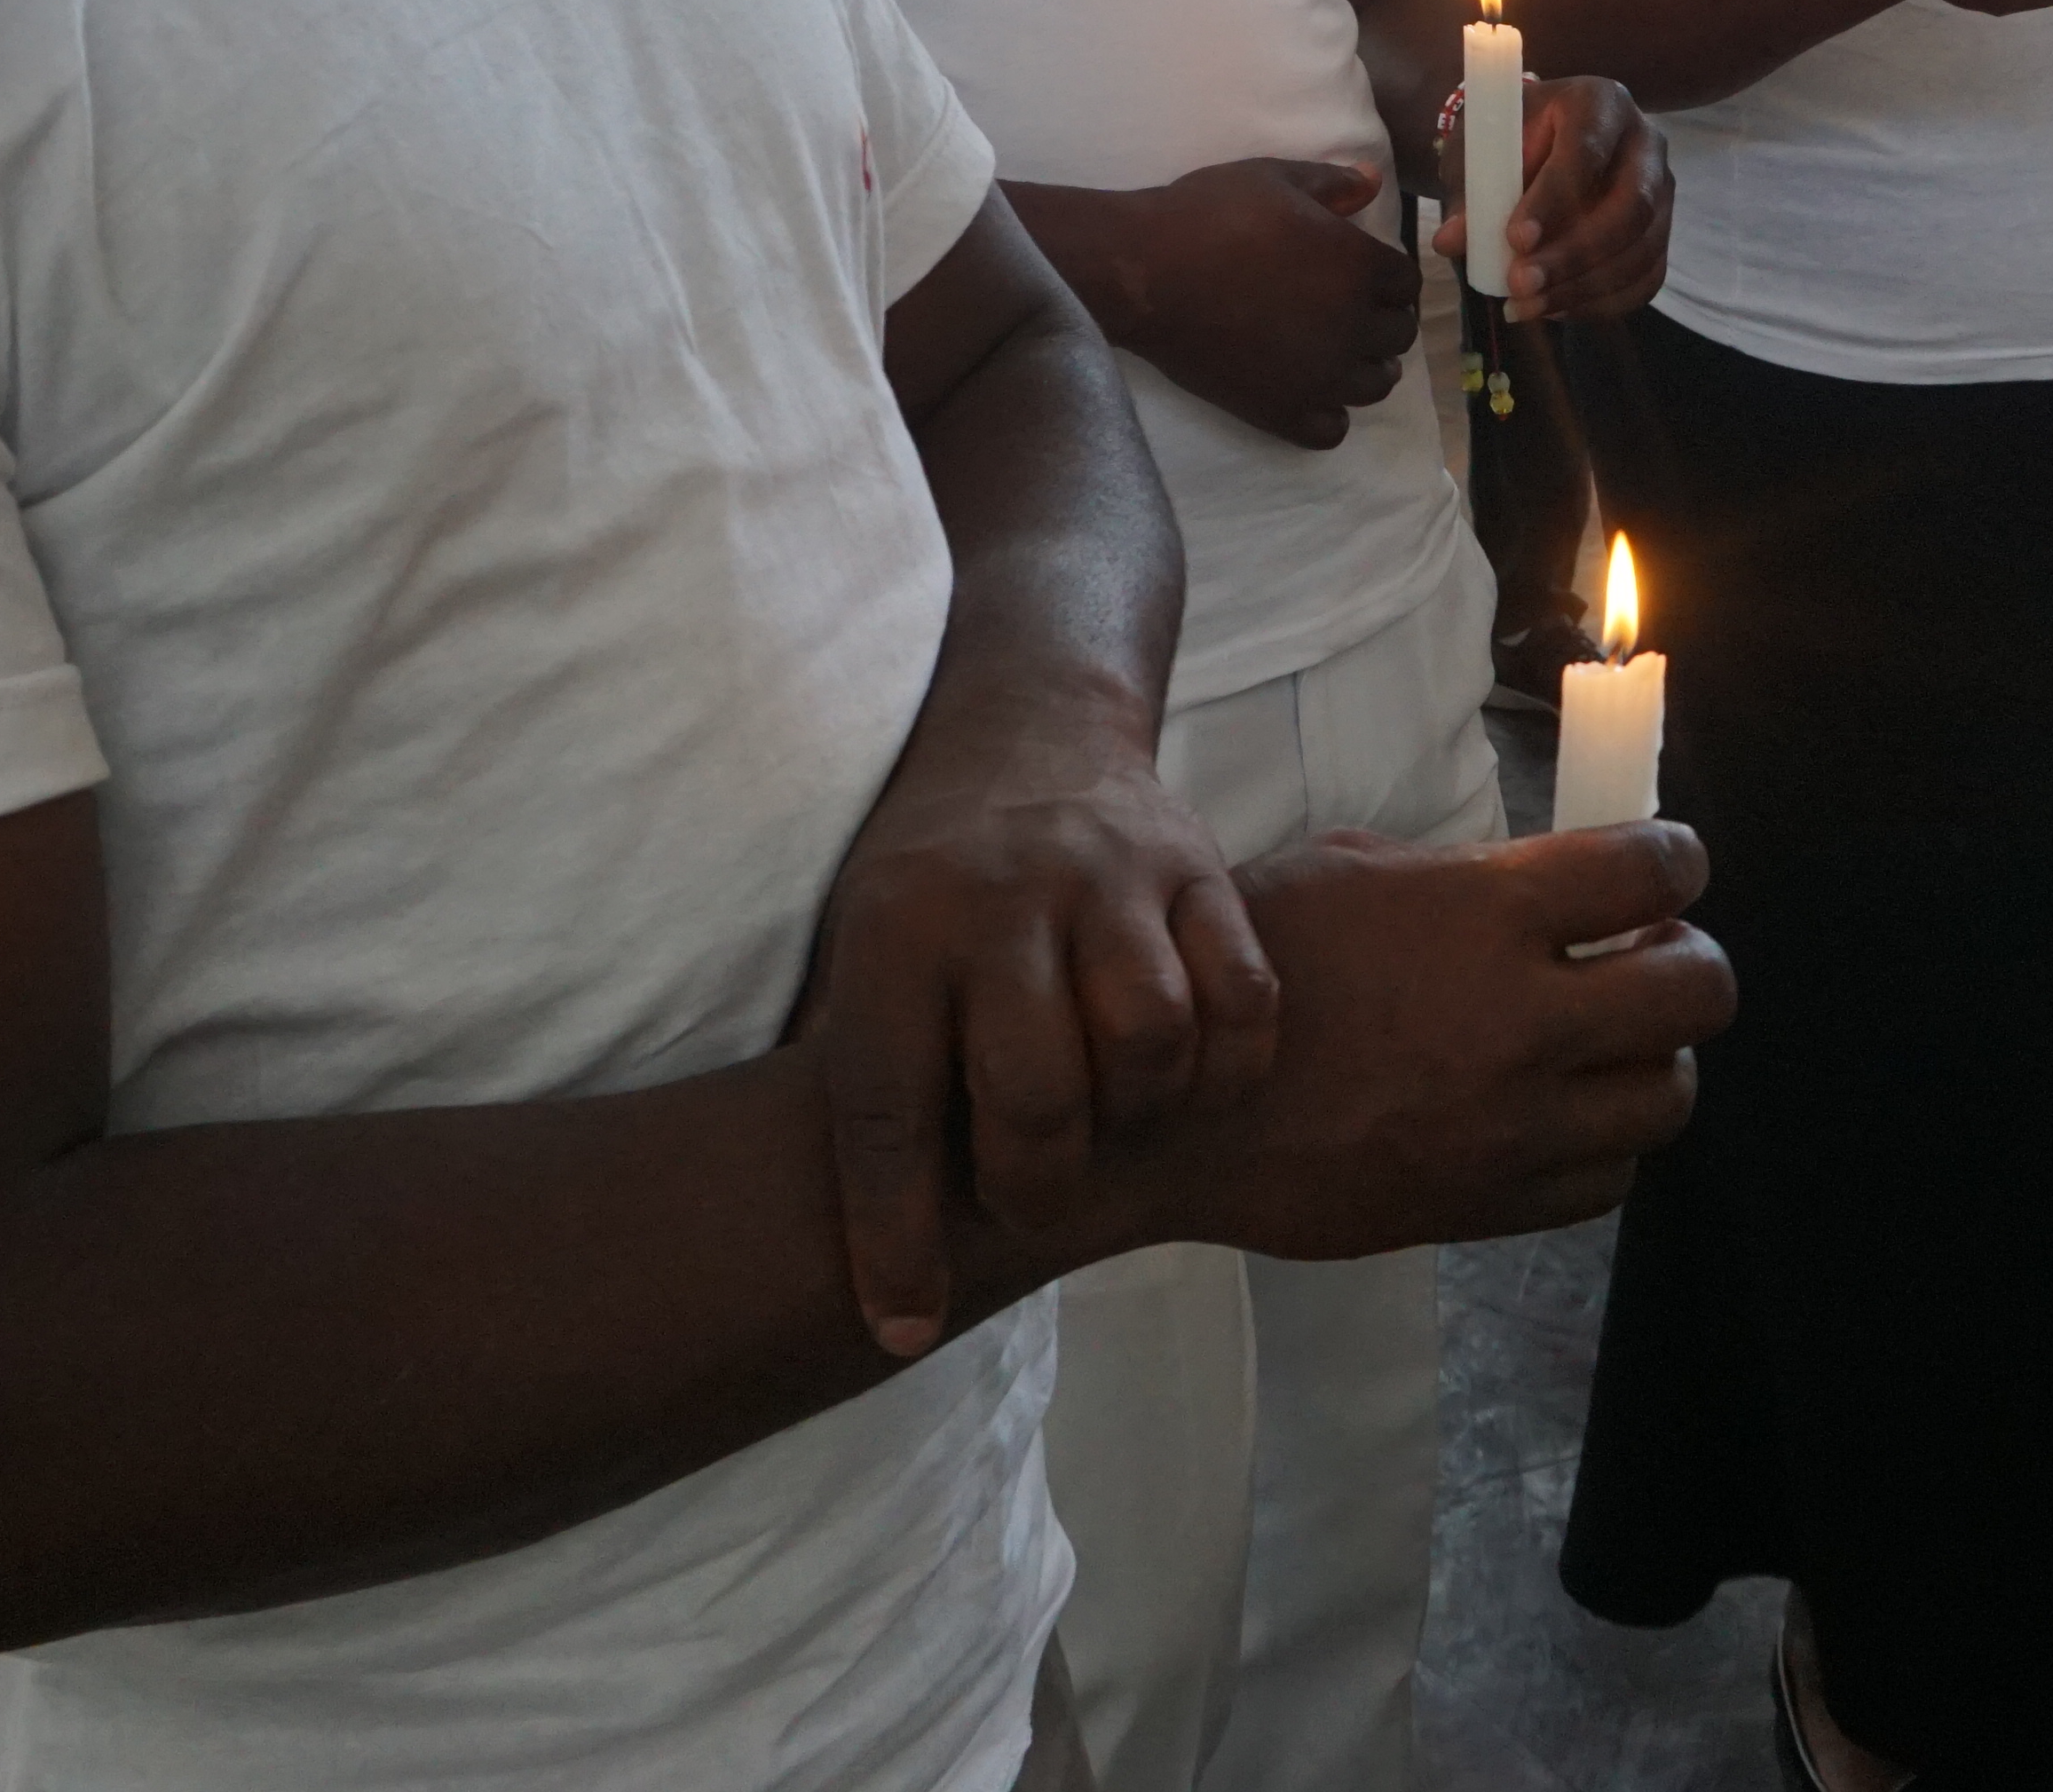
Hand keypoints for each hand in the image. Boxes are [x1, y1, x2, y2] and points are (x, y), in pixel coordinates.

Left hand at [808, 707, 1277, 1353]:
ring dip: (1135, 1116)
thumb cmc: (927, 882)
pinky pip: (1243, 995)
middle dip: (1032, 1183)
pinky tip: (1188, 1087)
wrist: (1029, 730)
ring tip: (1110, 1128)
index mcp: (892, 925)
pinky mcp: (1199, 865)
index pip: (885, 1106)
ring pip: (1150, 1037)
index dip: (892, 1236)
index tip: (902, 1322)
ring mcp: (1110, 874)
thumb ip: (845, 1073)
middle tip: (1027, 1198)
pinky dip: (1227, 1067)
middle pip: (1034, 1087)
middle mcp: (999, 894)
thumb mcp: (851, 948)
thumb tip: (809, 1239)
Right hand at [1054, 825, 1730, 1268]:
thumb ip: (1466, 876)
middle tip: (1645, 955)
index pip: (1654, 873)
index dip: (1676, 859)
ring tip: (1607, 1042)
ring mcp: (1513, 1124)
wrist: (1172, 1108)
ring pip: (1669, 1096)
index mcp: (1485, 915)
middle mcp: (1521, 1021)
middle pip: (1698, 991)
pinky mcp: (1491, 1204)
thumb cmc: (1247, 966)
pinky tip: (1561, 1111)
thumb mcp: (1349, 869)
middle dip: (1688, 960)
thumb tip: (1551, 881)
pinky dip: (1605, 1143)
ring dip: (1654, 1058)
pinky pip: (1608, 1180)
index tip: (1664, 866)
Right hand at [1111, 157, 1421, 449]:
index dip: (1388, 275)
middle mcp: (1352, 326)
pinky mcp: (1281, 409)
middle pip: (1399, 334)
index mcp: (1358, 266)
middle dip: (1382, 318)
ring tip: (1335, 350)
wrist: (1145, 272)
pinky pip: (1332, 429)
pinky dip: (1328, 413)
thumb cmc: (1207, 214)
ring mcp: (1319, 374)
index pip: (1407, 282)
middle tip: (1348, 308)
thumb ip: (1330, 183)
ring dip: (1364, 366)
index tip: (1364, 271)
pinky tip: (1306, 388)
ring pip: (1376, 385)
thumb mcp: (1272, 179)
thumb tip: (1373, 181)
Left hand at [1436, 74, 1670, 322]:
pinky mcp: (1661, 232)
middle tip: (1520, 285)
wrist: (1537, 145)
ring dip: (1583, 287)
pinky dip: (1600, 303)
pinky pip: (1647, 278)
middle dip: (1574, 253)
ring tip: (1526, 307)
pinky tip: (1553, 310)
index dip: (1554, 199)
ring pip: (1642, 249)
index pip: (1588, 150)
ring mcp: (1662, 190)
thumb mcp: (1480, 152)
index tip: (1515, 239)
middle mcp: (1644, 142)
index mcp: (1599, 103)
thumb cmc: (1507, 141)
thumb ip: (1470, 192)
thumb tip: (1450, 241)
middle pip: (1631, 206)